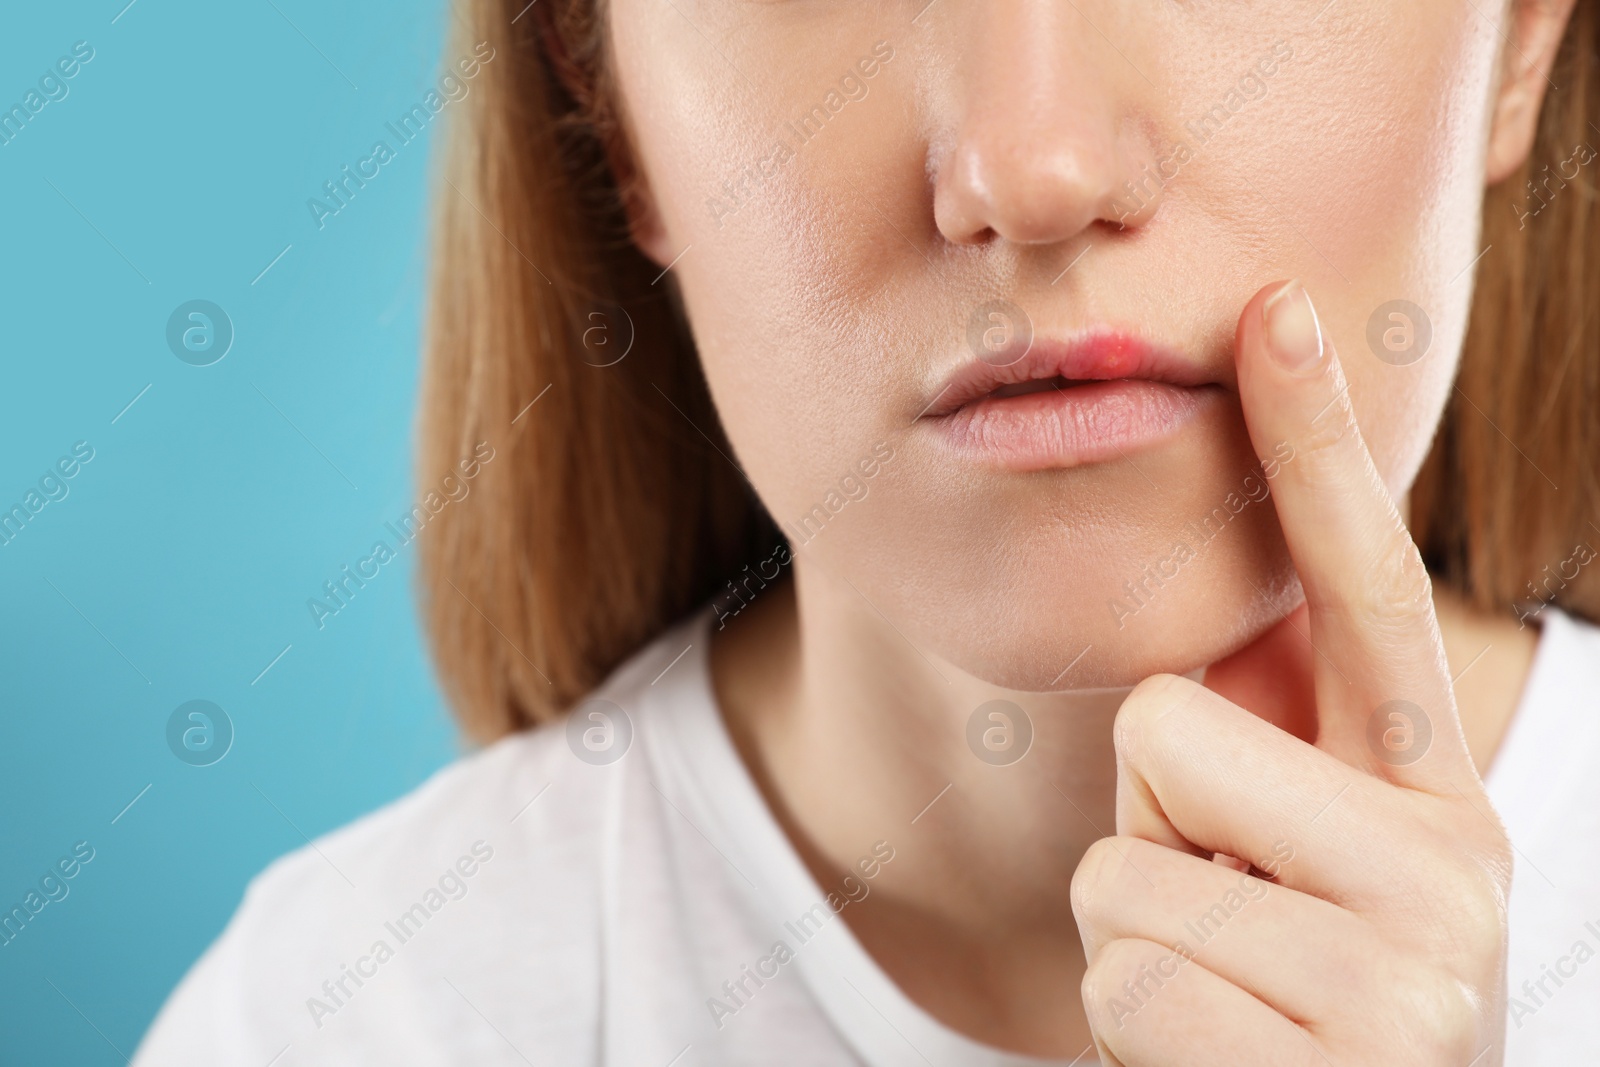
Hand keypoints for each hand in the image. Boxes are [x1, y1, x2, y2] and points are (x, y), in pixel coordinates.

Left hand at [1069, 281, 1512, 1065]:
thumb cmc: (1287, 1010)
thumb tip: (1196, 657)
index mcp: (1433, 792)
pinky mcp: (1347, 1062)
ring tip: (1229, 1004)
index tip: (1276, 311)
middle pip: (1165, 722)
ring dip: (1137, 941)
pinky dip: (1134, 1027)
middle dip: (1146, 826)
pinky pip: (1120, 978)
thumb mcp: (1288, 871)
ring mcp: (1413, 971)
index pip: (1365, 589)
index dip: (1315, 448)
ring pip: (1120, 866)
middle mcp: (1454, 858)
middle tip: (1228, 923)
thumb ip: (1264, 754)